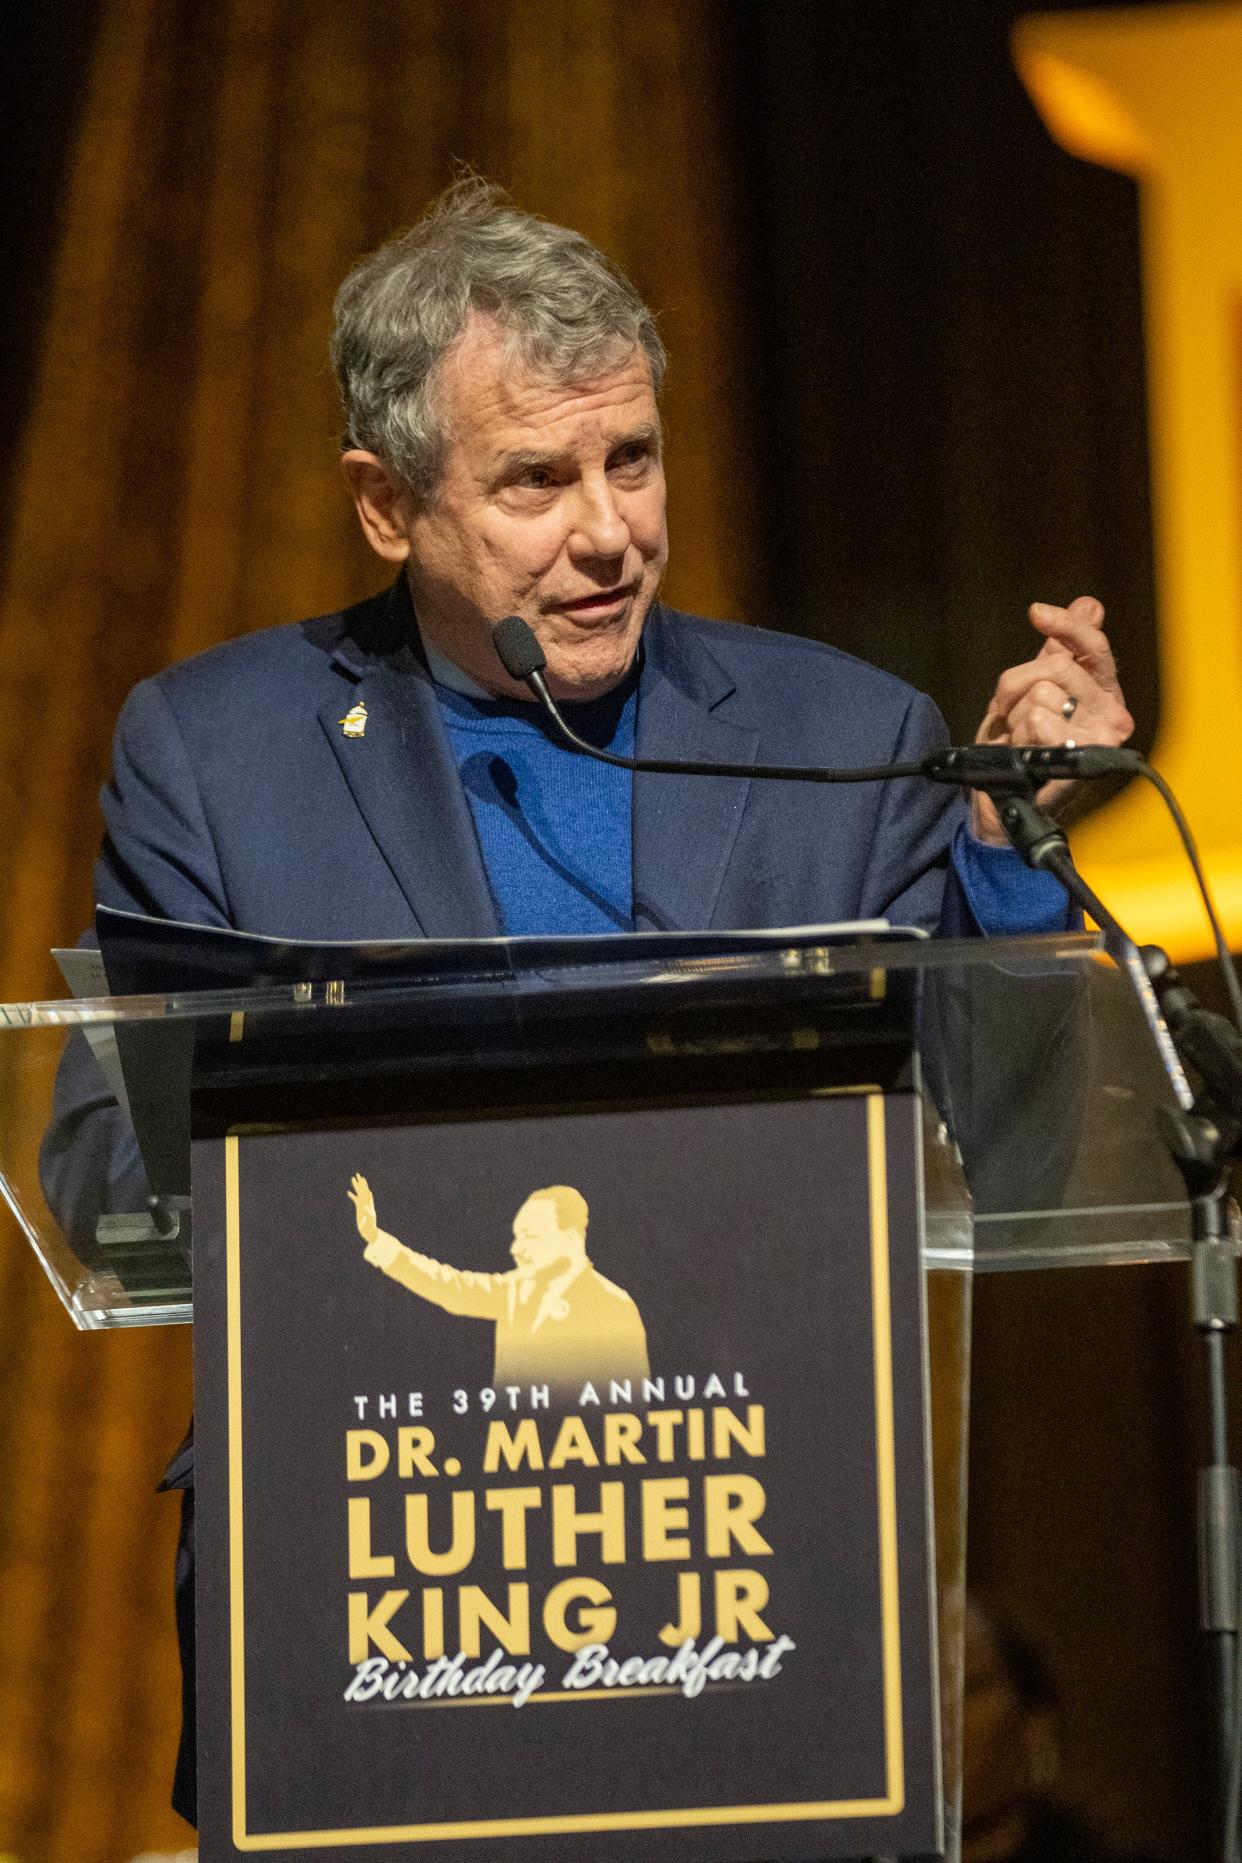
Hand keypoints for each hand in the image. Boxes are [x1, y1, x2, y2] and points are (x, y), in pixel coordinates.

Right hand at [348, 1172, 377, 1245]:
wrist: (368, 1230)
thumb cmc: (370, 1225)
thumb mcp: (369, 1218)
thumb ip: (368, 1212)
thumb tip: (365, 1206)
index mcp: (368, 1203)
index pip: (366, 1192)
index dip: (364, 1186)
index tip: (362, 1179)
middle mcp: (366, 1202)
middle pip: (362, 1190)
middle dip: (360, 1182)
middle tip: (357, 1175)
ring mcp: (362, 1204)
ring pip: (359, 1193)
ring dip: (356, 1186)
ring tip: (353, 1179)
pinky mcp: (359, 1208)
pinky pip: (355, 1199)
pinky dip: (353, 1195)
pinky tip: (349, 1192)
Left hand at [971, 595, 1133, 843]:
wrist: (1004, 796)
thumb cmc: (1022, 745)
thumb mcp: (1036, 688)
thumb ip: (1061, 649)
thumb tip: (1089, 605)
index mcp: (1103, 692)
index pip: (1093, 646)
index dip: (1066, 624)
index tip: (1036, 612)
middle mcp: (1110, 713)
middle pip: (1056, 666)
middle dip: (1018, 687)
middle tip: (1013, 715)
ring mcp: (1098, 738)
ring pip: (1042, 694)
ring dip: (1015, 718)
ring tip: (1020, 740)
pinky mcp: (1080, 760)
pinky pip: (1037, 721)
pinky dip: (1018, 737)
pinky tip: (1023, 755)